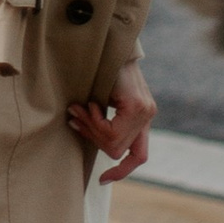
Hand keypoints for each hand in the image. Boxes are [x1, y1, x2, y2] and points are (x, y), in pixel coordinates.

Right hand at [67, 60, 155, 183]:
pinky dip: (94, 121)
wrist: (107, 42)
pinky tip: (89, 104)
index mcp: (142, 117)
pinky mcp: (137, 105)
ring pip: (114, 143)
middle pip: (118, 151)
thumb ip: (101, 120)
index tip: (102, 180)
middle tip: (75, 119)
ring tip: (78, 110)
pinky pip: (112, 130)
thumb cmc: (100, 68)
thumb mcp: (100, 99)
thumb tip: (79, 132)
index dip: (122, 171)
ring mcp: (145, 111)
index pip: (139, 155)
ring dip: (91, 129)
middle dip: (93, 139)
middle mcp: (147, 115)